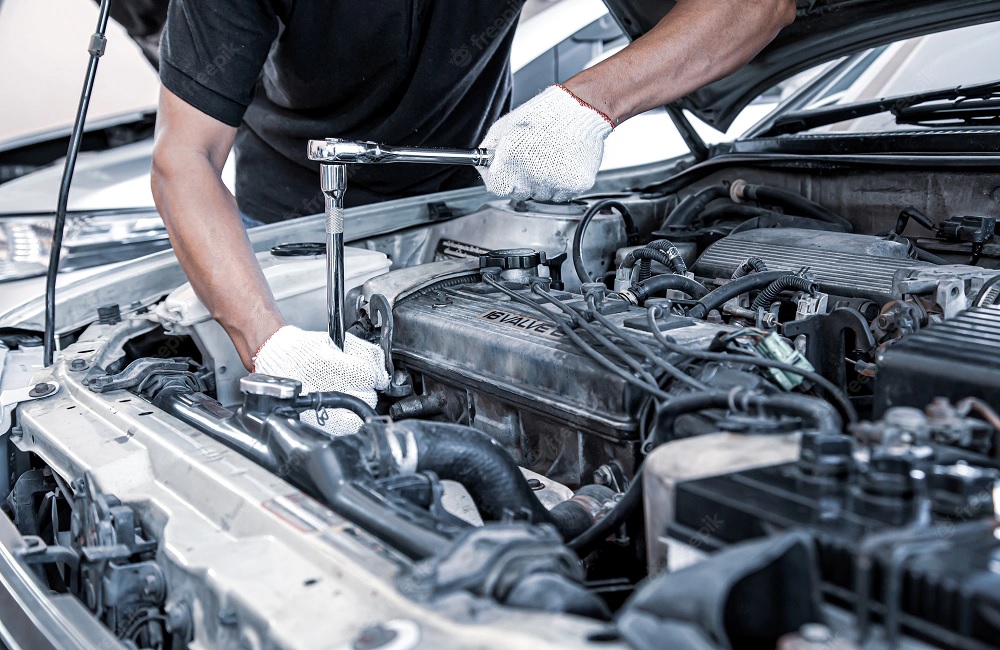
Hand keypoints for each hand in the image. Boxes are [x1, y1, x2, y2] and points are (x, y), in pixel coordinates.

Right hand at [252, 326, 389, 434]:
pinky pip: (342, 427)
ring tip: (352, 395)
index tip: (375, 375)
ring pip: (356, 414)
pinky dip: (348, 420)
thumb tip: (383, 371)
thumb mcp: (337, 340)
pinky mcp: (313, 419)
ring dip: (360, 405)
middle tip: (362, 384)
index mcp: (327, 362)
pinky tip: (345, 410)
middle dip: (370, 390)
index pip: (367, 376)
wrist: (276, 361)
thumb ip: (365, 352)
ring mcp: (317, 404)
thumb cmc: (304, 348)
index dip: (376, 375)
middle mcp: (322, 384)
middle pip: (366, 397)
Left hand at [478, 85, 613, 202]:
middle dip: (522, 180)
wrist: (580, 108)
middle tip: (533, 158)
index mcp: (510, 159)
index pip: (496, 187)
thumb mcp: (505, 126)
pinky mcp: (574, 185)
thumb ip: (488, 150)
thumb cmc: (544, 114)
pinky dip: (563, 182)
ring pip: (542, 195)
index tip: (505, 172)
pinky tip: (564, 162)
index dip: (500, 179)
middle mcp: (531, 175)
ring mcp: (554, 183)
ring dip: (543, 182)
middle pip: (519, 193)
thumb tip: (482, 166)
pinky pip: (562, 194)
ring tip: (551, 157)